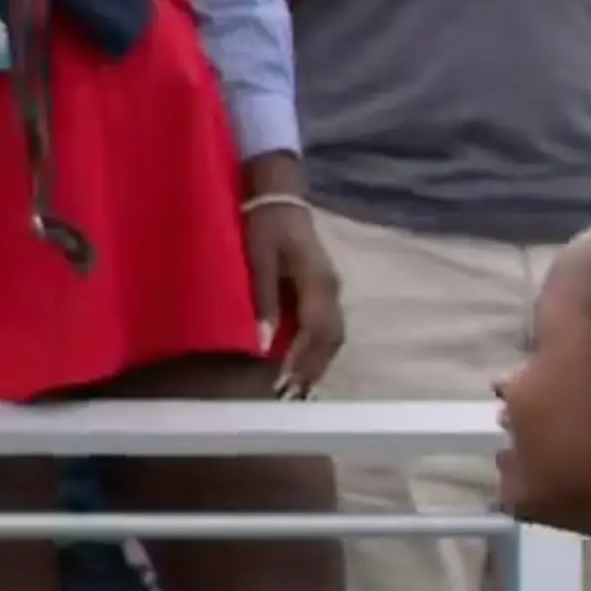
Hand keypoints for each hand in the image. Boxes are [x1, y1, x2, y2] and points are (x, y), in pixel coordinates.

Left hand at [244, 196, 343, 395]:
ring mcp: (332, 290)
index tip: (288, 383)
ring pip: (333, 336)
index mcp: (318, 282)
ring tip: (299, 384)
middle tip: (294, 394)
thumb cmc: (265, 224)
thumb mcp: (257, 258)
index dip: (304, 359)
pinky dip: (317, 348)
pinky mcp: (325, 291)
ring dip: (318, 361)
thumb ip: (263, 300)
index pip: (318, 331)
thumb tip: (265, 344)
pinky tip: (301, 360)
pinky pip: (327, 326)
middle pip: (332, 339)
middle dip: (314, 368)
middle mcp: (332, 290)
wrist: (279, 196)